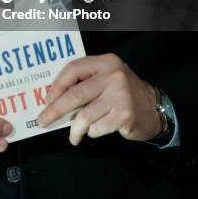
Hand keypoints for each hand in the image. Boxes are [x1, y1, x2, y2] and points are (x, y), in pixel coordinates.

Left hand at [36, 54, 161, 145]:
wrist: (154, 108)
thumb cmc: (124, 93)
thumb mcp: (107, 77)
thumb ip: (86, 82)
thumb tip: (54, 98)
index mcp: (105, 62)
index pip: (74, 69)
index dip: (57, 85)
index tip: (47, 99)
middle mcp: (113, 75)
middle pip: (75, 94)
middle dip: (55, 110)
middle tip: (43, 121)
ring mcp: (120, 95)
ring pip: (84, 115)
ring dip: (75, 129)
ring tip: (73, 136)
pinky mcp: (124, 115)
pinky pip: (97, 127)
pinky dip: (92, 132)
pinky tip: (95, 130)